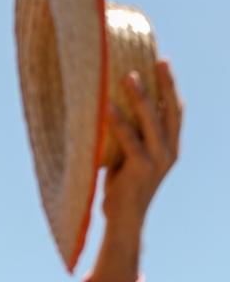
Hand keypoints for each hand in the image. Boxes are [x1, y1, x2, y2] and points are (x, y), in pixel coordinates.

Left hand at [86, 59, 181, 281]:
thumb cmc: (121, 189)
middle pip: (170, 110)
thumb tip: (108, 109)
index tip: (162, 62)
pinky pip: (129, 139)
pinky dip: (117, 121)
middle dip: (165, 83)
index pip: (175, 111)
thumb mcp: (128, 158)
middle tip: (158, 59)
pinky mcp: (141, 169)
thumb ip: (128, 138)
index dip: (171, 87)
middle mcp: (169, 151)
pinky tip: (106, 105)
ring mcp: (157, 160)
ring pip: (151, 121)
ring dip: (141, 96)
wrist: (124, 222)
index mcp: (170, 147)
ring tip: (128, 75)